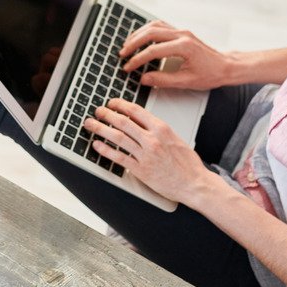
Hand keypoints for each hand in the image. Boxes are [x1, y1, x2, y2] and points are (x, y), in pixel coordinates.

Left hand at [83, 99, 215, 206]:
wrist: (195, 183)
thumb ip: (158, 130)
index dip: (121, 105)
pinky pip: (119, 158)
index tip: (112, 103)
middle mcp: (152, 140)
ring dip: (101, 129)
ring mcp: (146, 155)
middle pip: (124, 122)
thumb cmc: (188, 164)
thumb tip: (142, 123)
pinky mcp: (141, 170)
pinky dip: (106, 150)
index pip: (136, 111)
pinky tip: (97, 145)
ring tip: (91, 125)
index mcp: (162, 129)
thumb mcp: (175, 138)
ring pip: (118, 138)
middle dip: (107, 115)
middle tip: (98, 111)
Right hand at [119, 21, 242, 89]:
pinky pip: (160, 26)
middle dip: (133, 43)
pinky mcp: (181, 32)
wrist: (226, 66)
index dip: (138, 60)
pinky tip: (140, 38)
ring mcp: (182, 31)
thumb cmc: (211, 74)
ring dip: (138, 34)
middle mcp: (182, 35)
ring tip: (127, 45)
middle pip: (150, 33)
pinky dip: (147, 31)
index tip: (128, 67)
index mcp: (184, 46)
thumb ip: (163, 80)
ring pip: (154, 26)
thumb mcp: (187, 81)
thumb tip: (144, 78)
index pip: (153, 51)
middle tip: (122, 54)